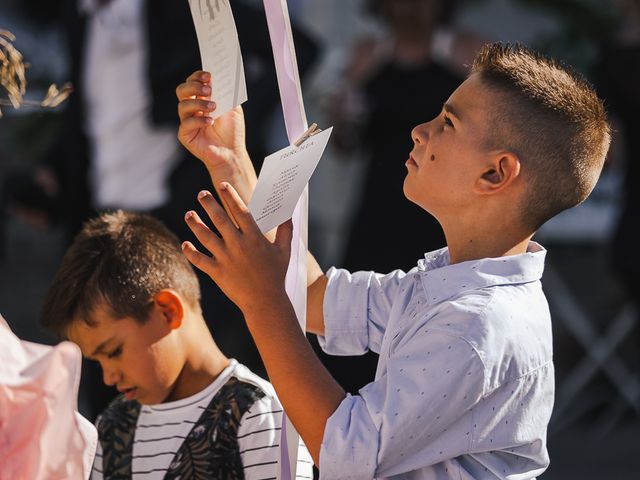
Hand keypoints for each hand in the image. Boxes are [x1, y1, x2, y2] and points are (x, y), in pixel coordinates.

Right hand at [176, 71, 255, 201]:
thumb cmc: (232, 129)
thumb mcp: (233, 107)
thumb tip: (219, 77)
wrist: (231, 152)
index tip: (208, 75)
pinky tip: (210, 122)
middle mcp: (191, 107)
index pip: (193, 82)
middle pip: (182, 90)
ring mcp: (186, 120)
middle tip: (208, 88)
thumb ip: (226, 92)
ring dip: (198, 103)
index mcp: (201, 98)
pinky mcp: (185, 134)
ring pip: (183, 105)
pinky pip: (186, 123)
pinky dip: (199, 120)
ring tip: (214, 107)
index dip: (197, 76)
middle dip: (193, 86)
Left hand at [182, 182, 292, 315]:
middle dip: (209, 204)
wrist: (266, 302)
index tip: (222, 185)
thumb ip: (286, 230)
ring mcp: (226, 258)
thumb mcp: (285, 251)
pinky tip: (185, 243)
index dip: (231, 196)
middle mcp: (238, 245)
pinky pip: (200, 260)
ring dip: (195, 224)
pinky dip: (191, 252)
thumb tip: (290, 212)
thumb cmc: (276, 276)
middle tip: (201, 194)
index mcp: (254, 238)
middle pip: (220, 219)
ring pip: (206, 236)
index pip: (241, 211)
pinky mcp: (217, 272)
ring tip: (189, 214)